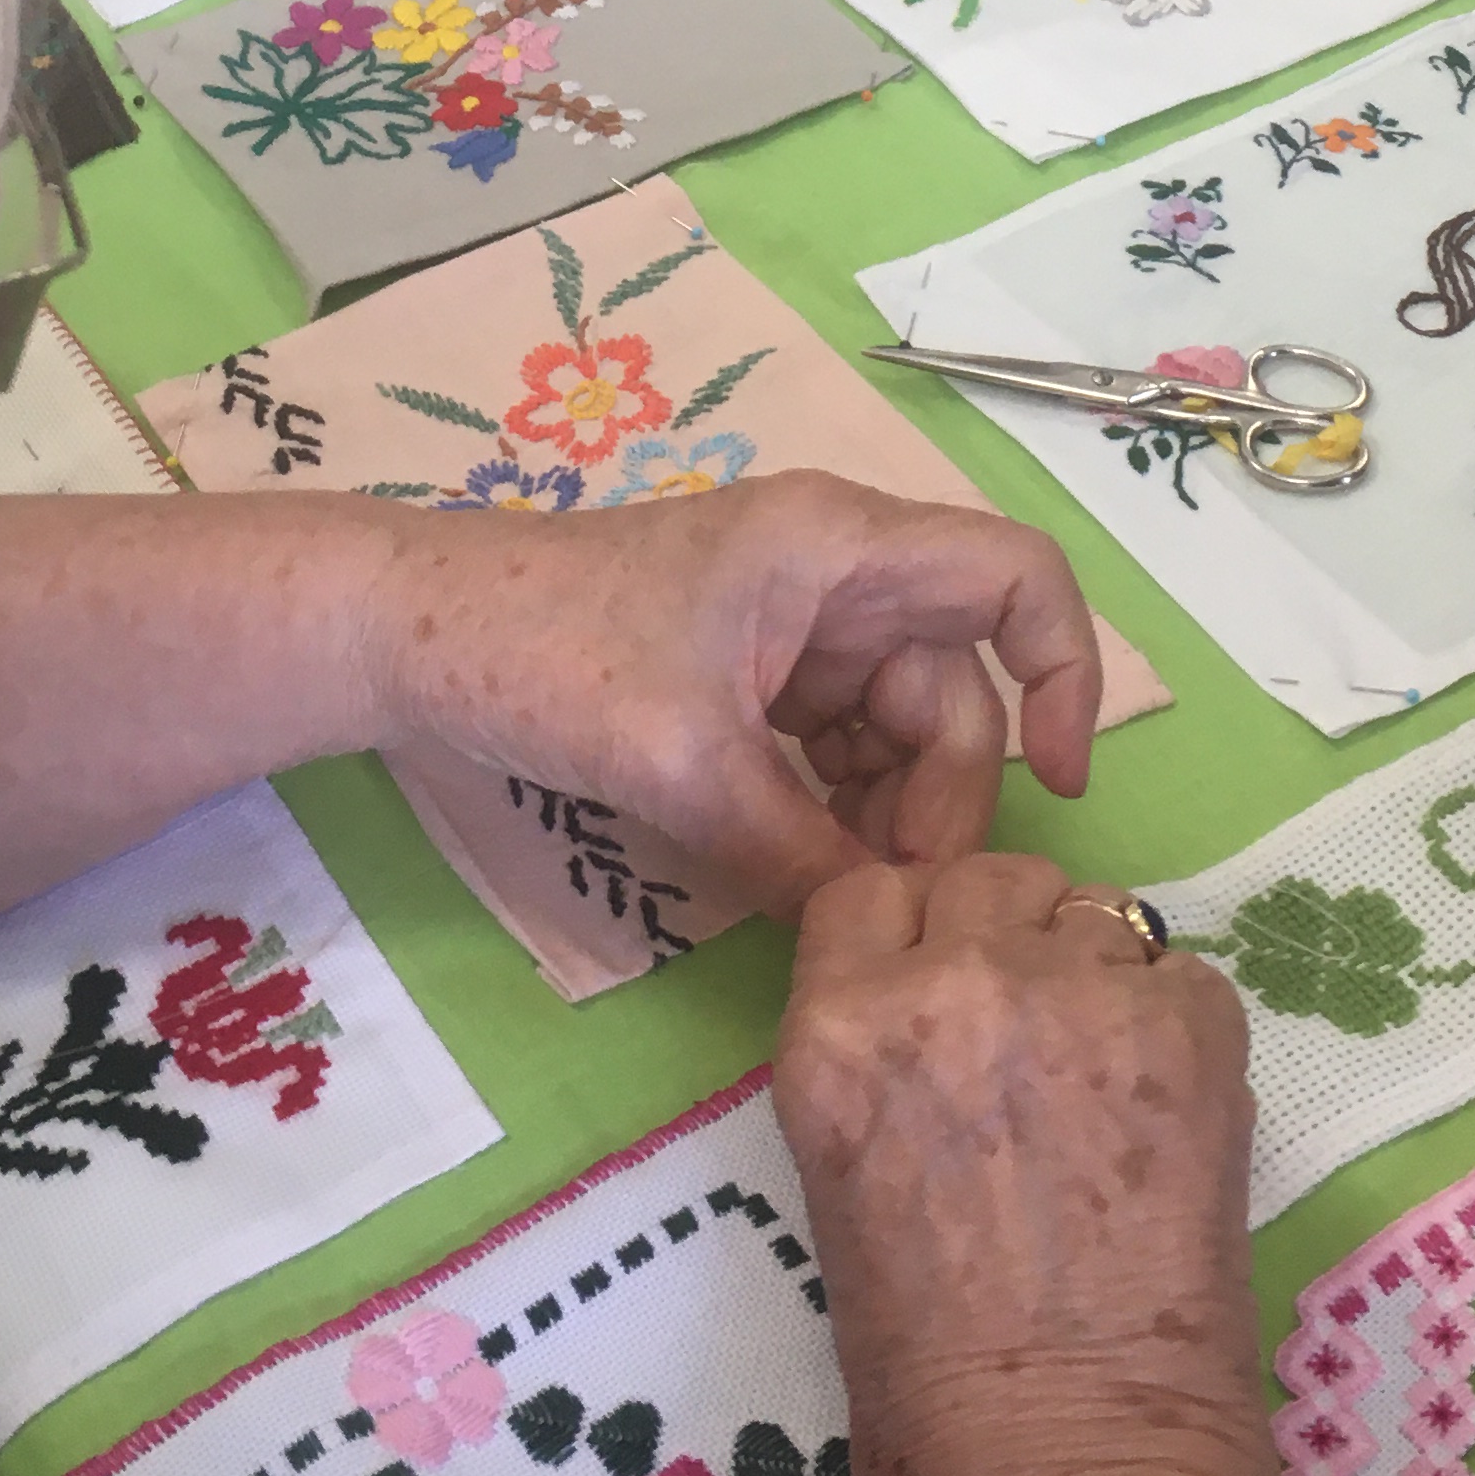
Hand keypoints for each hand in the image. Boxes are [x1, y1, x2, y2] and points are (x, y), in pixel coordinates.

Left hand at [375, 470, 1103, 914]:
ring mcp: (790, 627)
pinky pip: (834, 748)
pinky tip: (801, 871)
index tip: (1056, 787)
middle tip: (892, 897)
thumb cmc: (545, 654)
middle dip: (943, 793)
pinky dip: (832, 811)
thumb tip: (880, 930)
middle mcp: (835, 573)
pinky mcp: (746, 677)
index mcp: (840, 545)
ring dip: (886, 815)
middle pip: (957, 682)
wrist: (407, 635)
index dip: (1067, 674)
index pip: (1017, 576)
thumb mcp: (682, 762)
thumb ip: (796, 848)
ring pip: (898, 728)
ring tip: (838, 895)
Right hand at [774, 852, 1267, 1475]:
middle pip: (985, 878)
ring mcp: (1076, 994)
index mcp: (834, 1031)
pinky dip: (1177, 1030)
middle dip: (1007, 944)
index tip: (943, 997)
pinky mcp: (1190, 1024)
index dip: (914, 939)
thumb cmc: (930, 1378)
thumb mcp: (847, 1180)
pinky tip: (1166, 1128)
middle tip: (1035, 1055)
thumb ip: (888, 1059)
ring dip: (1095, 977)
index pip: (870, 892)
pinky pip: (1181, 972)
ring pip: (1090, 909)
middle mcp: (947, 982)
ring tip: (1107, 1096)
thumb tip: (959, 1000)